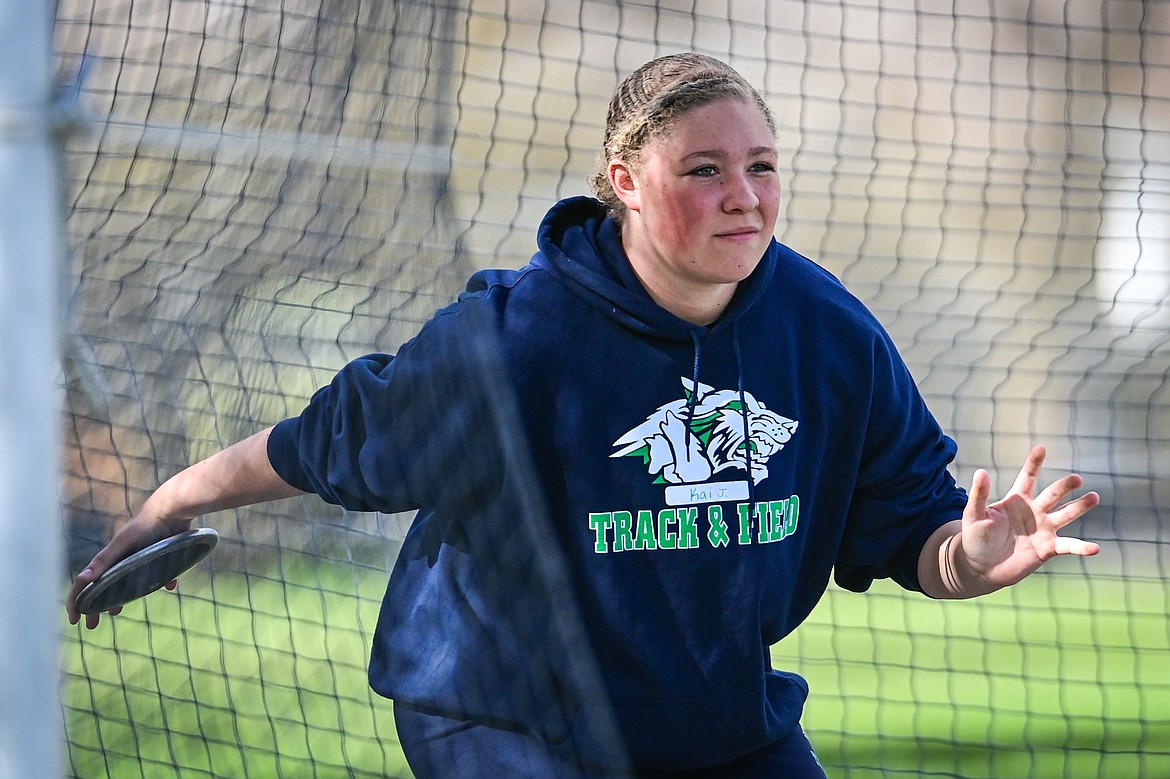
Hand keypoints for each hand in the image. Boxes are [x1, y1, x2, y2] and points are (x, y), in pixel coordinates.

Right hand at [66, 513, 190, 628]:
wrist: (172, 509)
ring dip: (120, 597)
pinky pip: (159, 571)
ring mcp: (140, 557)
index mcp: (109, 559)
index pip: (86, 583)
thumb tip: (83, 579)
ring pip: (126, 582)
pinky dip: (163, 581)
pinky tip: (170, 585)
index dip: (77, 601)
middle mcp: (121, 559)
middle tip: (92, 626)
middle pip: (103, 587)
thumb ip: (105, 561)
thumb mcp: (123, 544)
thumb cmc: (145, 525)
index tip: (74, 620)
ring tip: (116, 611)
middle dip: (95, 606)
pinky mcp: (159, 554)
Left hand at [955, 445, 1100, 593]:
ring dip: (1080, 506)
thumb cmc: (975, 538)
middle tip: (1077, 479)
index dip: (1035, 463)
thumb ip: (979, 495)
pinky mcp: (1047, 548)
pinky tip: (1095, 549)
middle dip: (1064, 486)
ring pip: (1066, 514)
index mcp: (1016, 500)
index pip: (1028, 477)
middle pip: (1052, 494)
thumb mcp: (974, 515)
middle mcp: (1034, 511)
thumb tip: (981, 472)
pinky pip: (1068, 547)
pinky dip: (1082, 548)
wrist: (980, 567)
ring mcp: (1043, 529)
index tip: (1042, 448)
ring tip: (1094, 497)